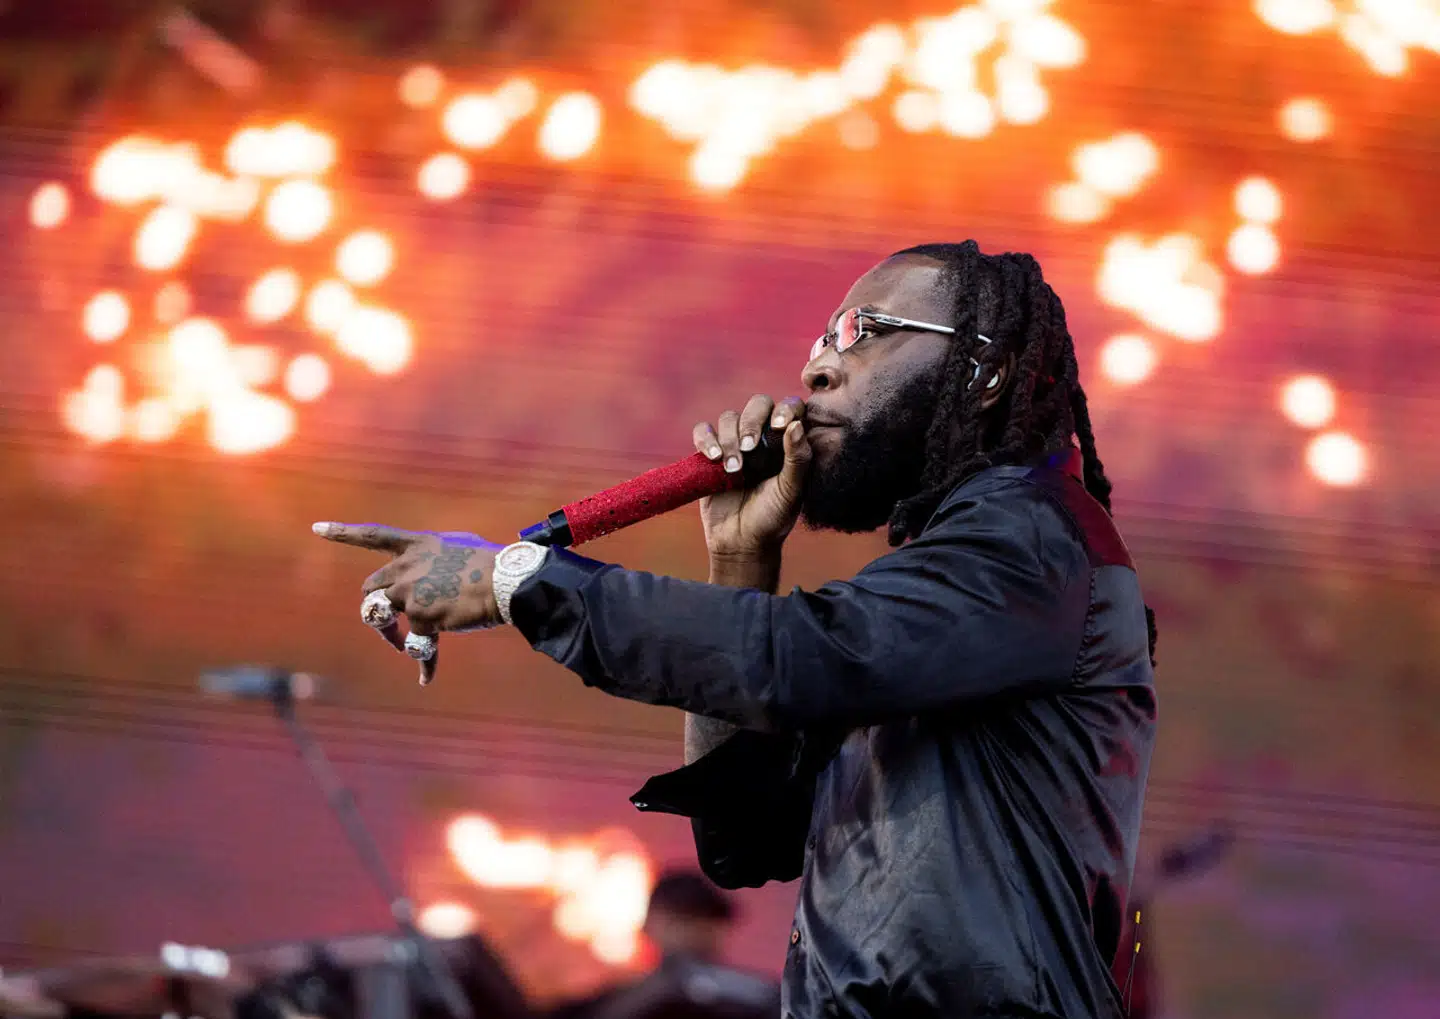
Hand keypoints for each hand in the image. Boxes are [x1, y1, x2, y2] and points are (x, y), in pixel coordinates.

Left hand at [312, 522, 501, 683]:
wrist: (505, 581)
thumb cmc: (492, 562)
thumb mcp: (459, 547)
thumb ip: (436, 557)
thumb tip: (434, 570)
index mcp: (417, 544)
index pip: (372, 535)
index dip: (342, 532)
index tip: (316, 528)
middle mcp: (406, 566)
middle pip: (371, 588)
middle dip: (378, 608)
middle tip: (390, 626)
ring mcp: (410, 592)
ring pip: (382, 616)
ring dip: (389, 635)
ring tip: (402, 646)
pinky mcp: (421, 617)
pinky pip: (415, 645)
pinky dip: (424, 663)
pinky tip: (425, 678)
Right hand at [692, 394, 811, 562]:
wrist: (741, 542)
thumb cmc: (773, 518)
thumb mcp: (791, 492)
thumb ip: (797, 460)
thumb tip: (795, 425)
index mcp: (788, 442)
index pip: (790, 407)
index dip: (785, 408)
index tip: (779, 426)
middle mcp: (763, 437)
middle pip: (757, 404)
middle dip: (751, 422)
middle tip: (749, 449)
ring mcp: (735, 443)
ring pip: (729, 418)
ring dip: (729, 439)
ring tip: (733, 469)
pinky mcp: (710, 453)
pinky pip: (703, 431)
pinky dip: (706, 439)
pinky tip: (714, 458)